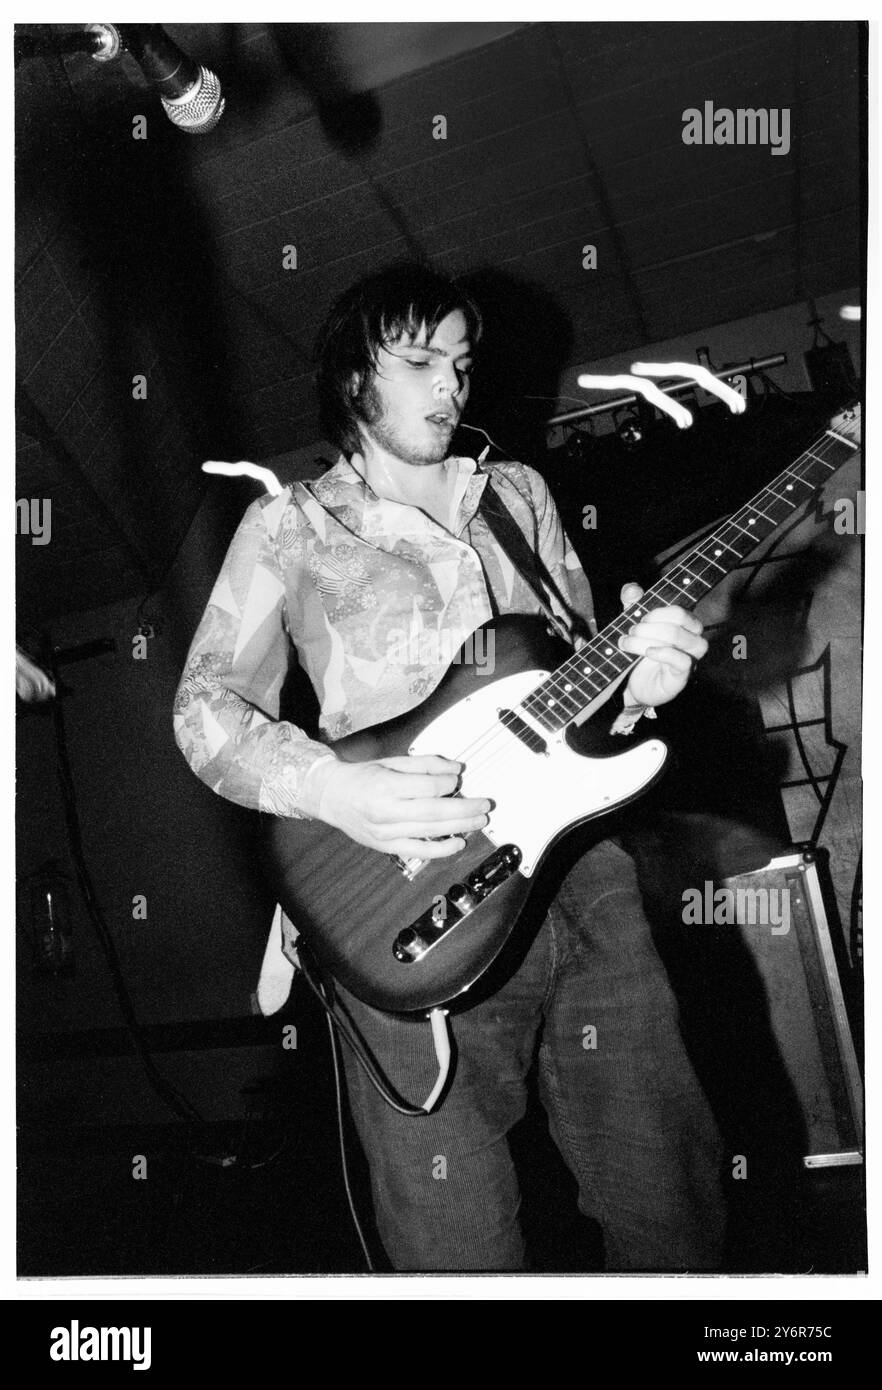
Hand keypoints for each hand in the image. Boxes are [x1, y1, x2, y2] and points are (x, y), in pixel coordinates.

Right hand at [302, 754, 490, 858]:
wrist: (331, 796)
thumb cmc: (361, 777)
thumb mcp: (391, 762)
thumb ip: (424, 764)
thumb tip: (454, 769)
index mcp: (386, 786)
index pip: (428, 787)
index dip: (449, 784)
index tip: (459, 780)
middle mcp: (386, 812)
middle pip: (435, 812)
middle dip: (465, 809)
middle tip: (484, 805)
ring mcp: (385, 833)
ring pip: (430, 832)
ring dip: (460, 827)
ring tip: (478, 821)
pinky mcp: (385, 846)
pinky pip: (418, 850)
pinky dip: (441, 849)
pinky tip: (458, 842)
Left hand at [616, 582, 707, 708]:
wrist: (632, 685)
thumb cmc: (638, 653)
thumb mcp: (632, 626)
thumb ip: (632, 605)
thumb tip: (631, 588)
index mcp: (683, 625)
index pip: (679, 610)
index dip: (657, 612)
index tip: (638, 619)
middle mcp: (691, 639)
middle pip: (681, 620)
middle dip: (650, 624)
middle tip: (630, 632)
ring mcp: (690, 658)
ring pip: (680, 638)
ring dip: (648, 637)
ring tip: (628, 643)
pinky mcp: (682, 676)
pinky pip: (683, 660)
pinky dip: (663, 653)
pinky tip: (648, 652)